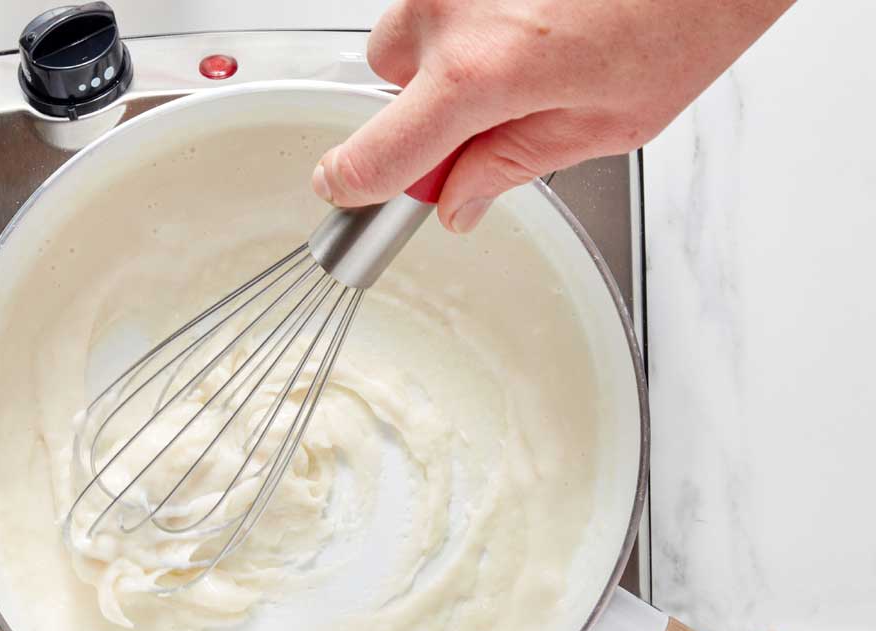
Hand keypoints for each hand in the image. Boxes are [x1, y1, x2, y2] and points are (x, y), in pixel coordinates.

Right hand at [311, 0, 793, 231]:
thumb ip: (512, 165)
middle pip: (386, 74)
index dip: (355, 187)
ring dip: (450, 44)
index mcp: (481, 74)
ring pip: (411, 22)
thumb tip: (457, 203)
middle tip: (498, 99)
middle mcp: (449, 8)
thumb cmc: (687, 11)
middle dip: (428, 95)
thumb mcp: (607, 123)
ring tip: (532, 37)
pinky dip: (473, 5)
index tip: (351, 194)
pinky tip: (532, 6)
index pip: (375, 156)